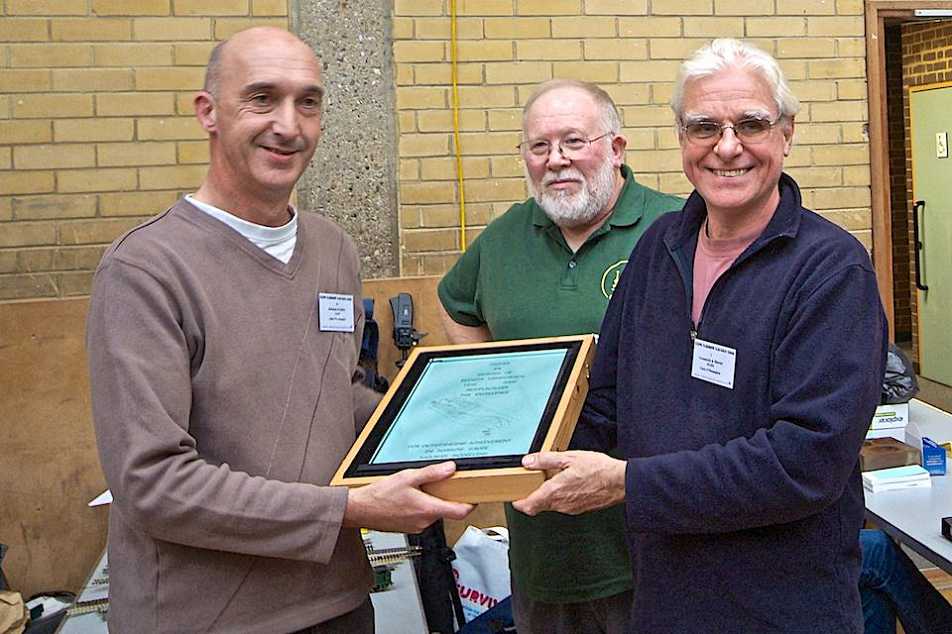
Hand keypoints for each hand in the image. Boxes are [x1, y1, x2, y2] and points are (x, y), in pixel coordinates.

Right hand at [343, 461, 473, 532]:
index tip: (475, 497)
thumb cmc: (379, 496)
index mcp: (427, 509)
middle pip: (446, 511)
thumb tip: (450, 469)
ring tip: (416, 490)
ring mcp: (416, 527)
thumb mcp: (408, 477)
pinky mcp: (408, 528)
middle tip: (440, 485)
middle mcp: (424, 522)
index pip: (460, 512)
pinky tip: (407, 499)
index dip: (471, 505)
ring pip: (432, 514)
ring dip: (430, 502)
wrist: (360, 509)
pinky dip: (420, 508)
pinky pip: (421, 517)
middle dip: (445, 498)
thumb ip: (432, 473)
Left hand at [512, 451, 625, 515]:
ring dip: (546, 496)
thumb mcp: (569, 457)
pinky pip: (563, 505)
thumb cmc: (598, 469)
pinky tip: (567, 483)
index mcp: (554, 492)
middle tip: (530, 483)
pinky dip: (559, 496)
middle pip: (538, 506)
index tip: (514, 496)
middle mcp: (561, 504)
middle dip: (532, 496)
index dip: (518, 502)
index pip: (528, 506)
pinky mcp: (579, 509)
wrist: (621, 482)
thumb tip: (528, 461)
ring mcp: (570, 509)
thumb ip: (545, 459)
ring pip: (550, 505)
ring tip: (551, 479)